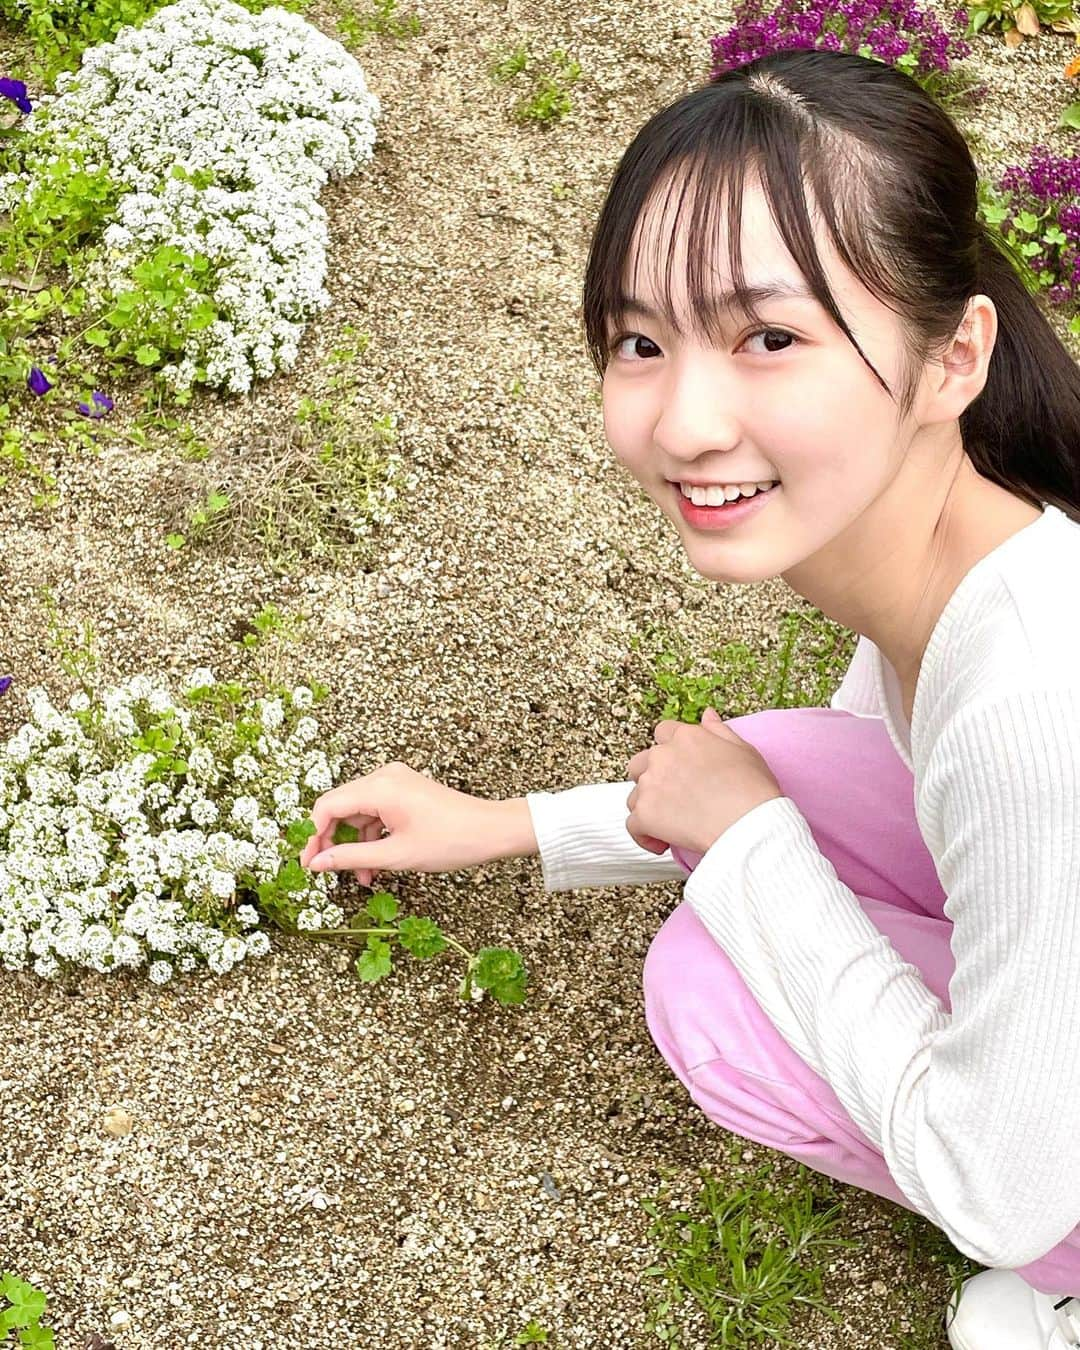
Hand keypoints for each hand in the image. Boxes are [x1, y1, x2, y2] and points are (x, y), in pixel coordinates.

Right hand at [299, 761, 502, 884]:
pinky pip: (376, 813)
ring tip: (363, 878)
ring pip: (358, 814)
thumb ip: (351, 857)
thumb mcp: (396, 855)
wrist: (491, 831)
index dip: (313, 836)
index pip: (328, 806)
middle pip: (340, 808)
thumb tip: (317, 863)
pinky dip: (372, 838)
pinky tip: (375, 865)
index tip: (308, 864)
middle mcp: (384, 777)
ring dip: (355, 845)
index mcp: (380, 787)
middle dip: (333, 842)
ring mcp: (396, 782)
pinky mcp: (405, 792)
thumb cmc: (451, 841)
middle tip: (326, 872)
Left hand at [625, 707, 782, 856]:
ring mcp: (651, 785)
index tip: (680, 766)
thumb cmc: (753, 790)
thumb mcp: (744, 750)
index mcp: (687, 737)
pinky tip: (661, 842)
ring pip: (634, 795)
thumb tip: (707, 715)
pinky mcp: (645, 814)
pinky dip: (644, 835)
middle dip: (651, 778)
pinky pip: (633, 826)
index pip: (664, 732)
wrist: (749, 824)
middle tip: (672, 796)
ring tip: (671, 822)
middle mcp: (663, 756)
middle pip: (640, 763)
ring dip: (649, 807)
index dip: (670, 750)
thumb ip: (720, 731)